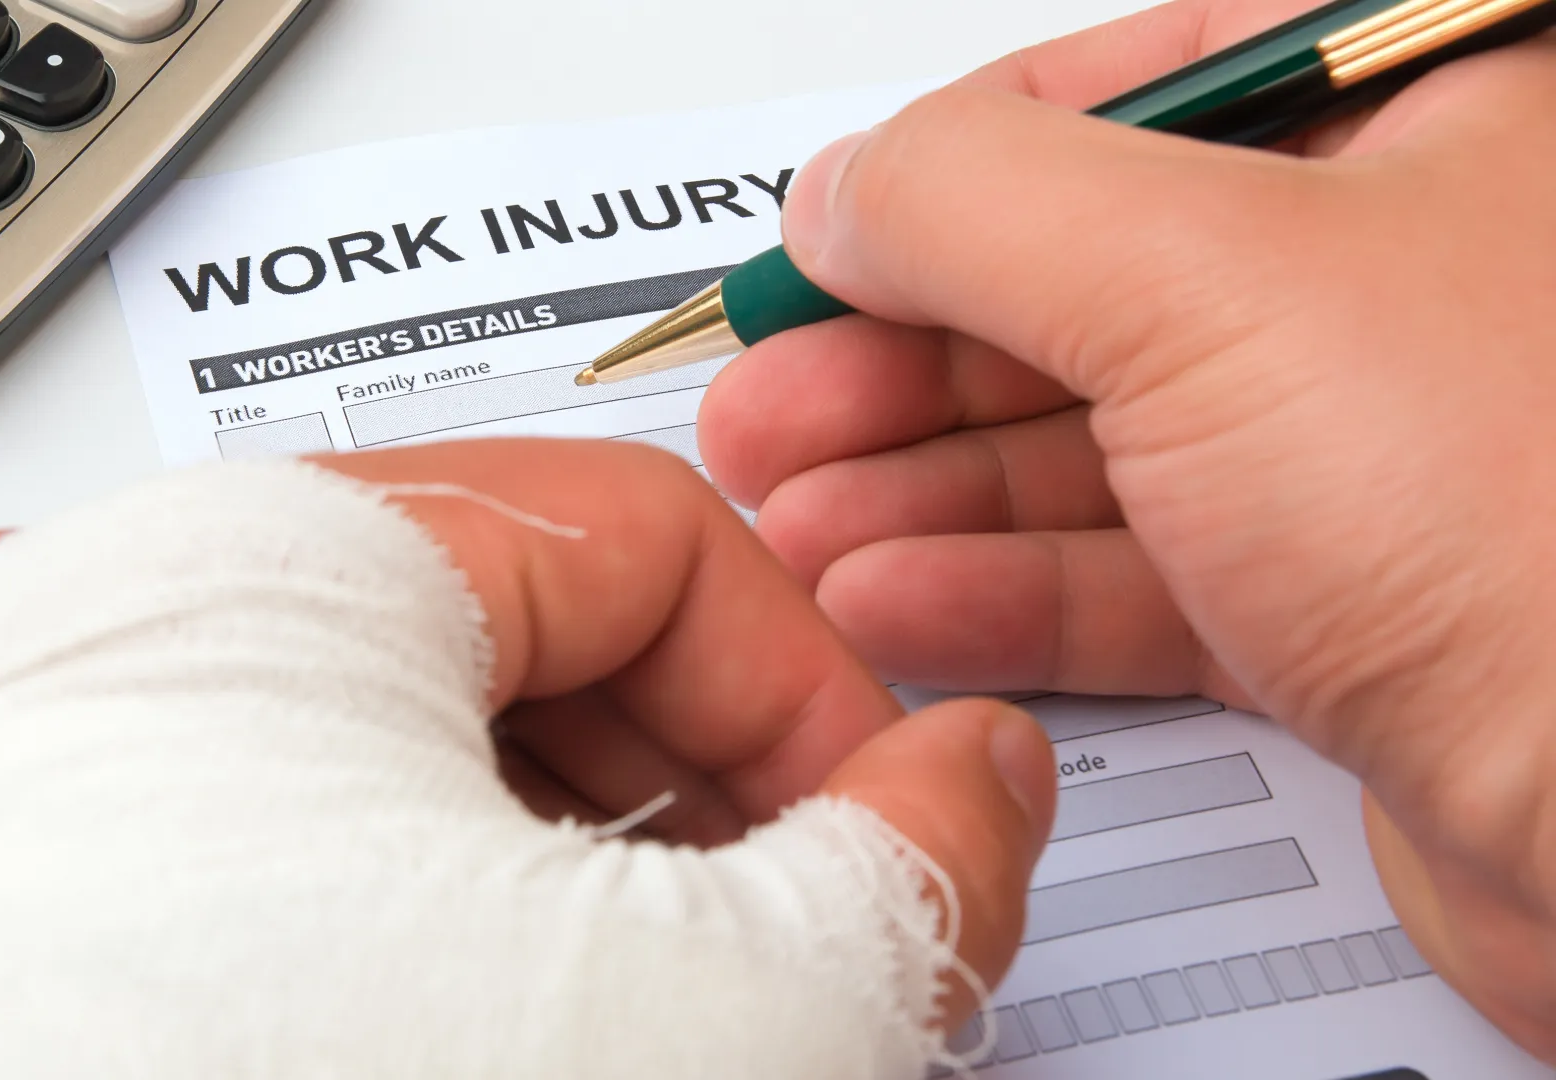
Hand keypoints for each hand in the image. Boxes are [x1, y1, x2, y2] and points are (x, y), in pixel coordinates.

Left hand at [0, 440, 1057, 1030]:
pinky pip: (233, 850)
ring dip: (535, 875)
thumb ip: (906, 864)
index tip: (884, 835)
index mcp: (268, 558)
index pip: (646, 535)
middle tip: (772, 943)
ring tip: (604, 1008)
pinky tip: (430, 1013)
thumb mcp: (708, 1015)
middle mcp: (99, 629)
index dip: (816, 691)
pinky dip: (373, 921)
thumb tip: (967, 779)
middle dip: (686, 800)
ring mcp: (6, 775)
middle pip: (507, 641)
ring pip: (369, 754)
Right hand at [697, 0, 1555, 1056]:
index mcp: (1431, 118)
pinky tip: (892, 596)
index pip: (1137, 86)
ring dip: (924, 484)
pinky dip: (1002, 588)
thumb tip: (853, 189)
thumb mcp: (1203, 284)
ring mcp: (1370, 450)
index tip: (825, 241)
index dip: (951, 169)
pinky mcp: (1343, 609)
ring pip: (1096, 439)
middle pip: (1088, 280)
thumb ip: (983, 206)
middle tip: (773, 403)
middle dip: (902, 355)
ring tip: (797, 518)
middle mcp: (1406, 274)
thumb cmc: (1541, 529)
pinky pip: (1135, 572)